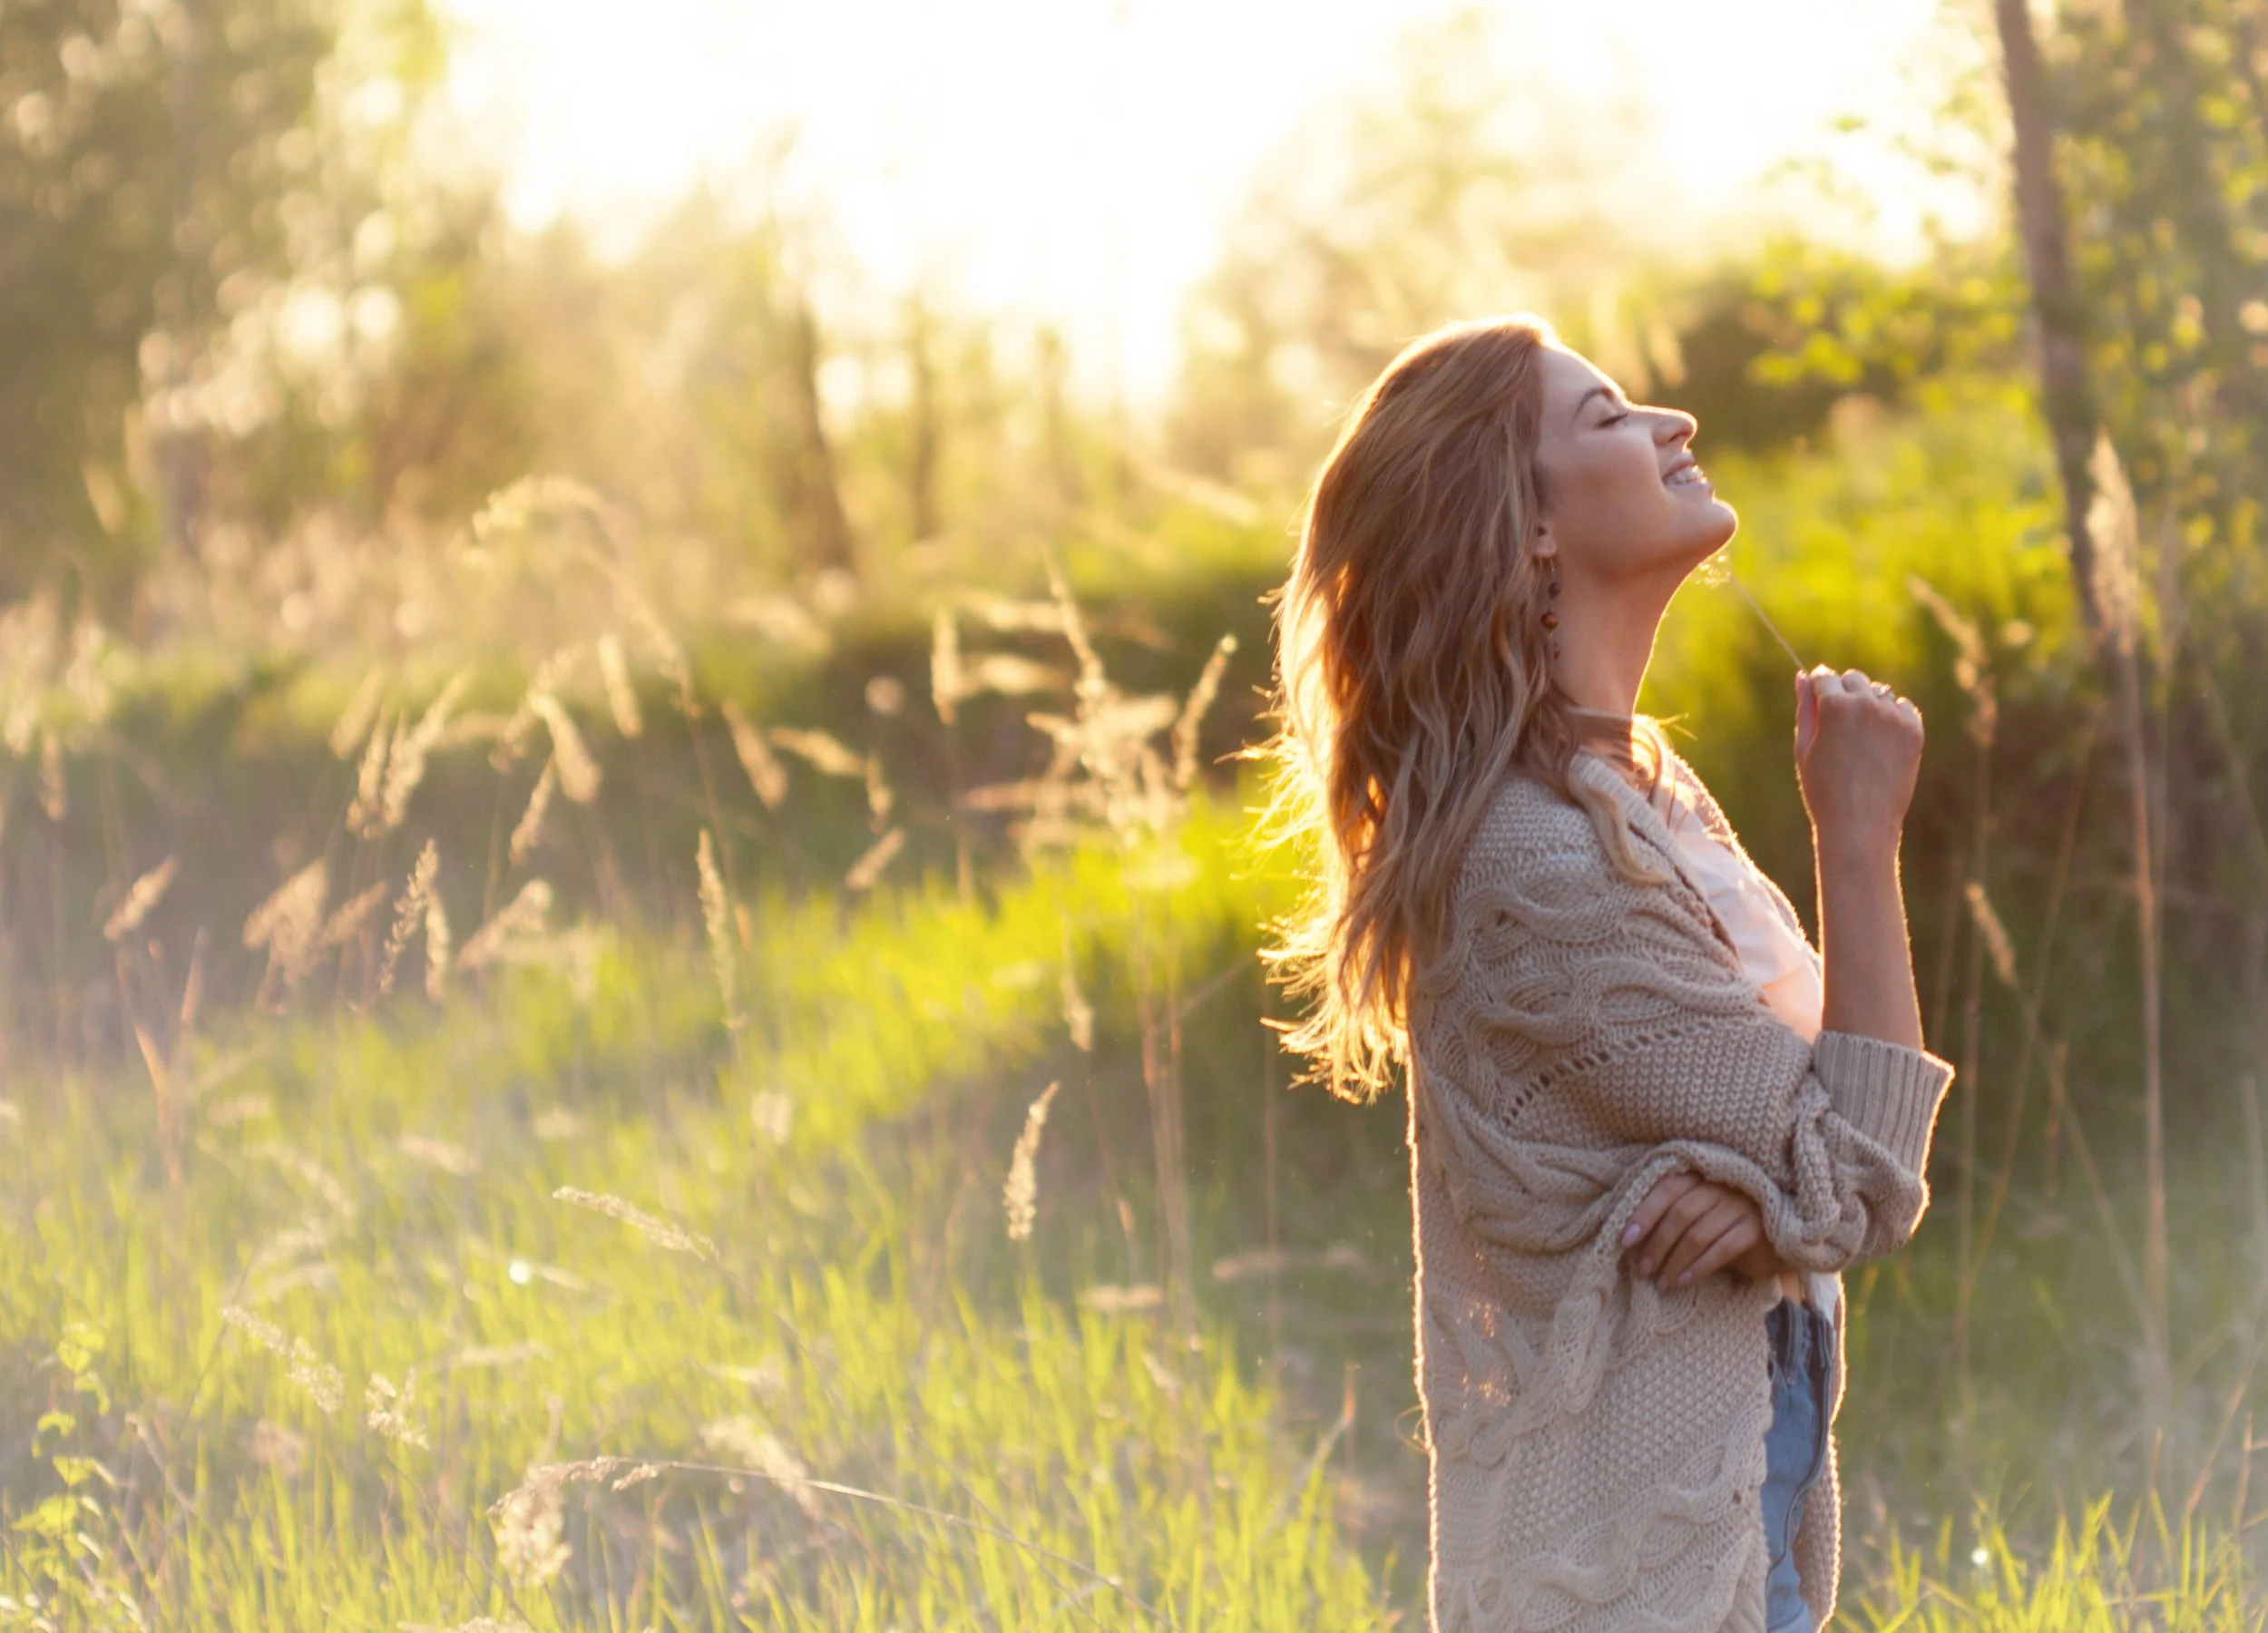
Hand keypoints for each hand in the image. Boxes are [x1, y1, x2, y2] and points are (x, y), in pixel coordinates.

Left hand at [1620, 1171, 1777, 1290]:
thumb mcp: (1696, 1216)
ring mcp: (1740, 1205)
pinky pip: (1721, 1249)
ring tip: (1661, 1282)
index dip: (1643, 1213)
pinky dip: (1699, 1267)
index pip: (1666, 1189)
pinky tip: (1685, 1280)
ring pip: (1697, 1234)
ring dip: (1674, 1261)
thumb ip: (1669, 1217)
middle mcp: (1720, 1186)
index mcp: (1700, 1177)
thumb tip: (1631, 1238)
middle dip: (1657, 1245)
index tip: (1625, 1240)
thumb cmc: (1724, 1226)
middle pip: (1679, 1214)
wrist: (1773, 1239)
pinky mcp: (1754, 1229)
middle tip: (1644, 1270)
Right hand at [1794, 665, 1923, 857]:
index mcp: (1834, 706)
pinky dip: (1893, 717)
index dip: (1820, 687)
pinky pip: (1904, 708)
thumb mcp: (1805, 747)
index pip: (1825, 676)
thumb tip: (1804, 675)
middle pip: (1854, 679)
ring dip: (1869, 705)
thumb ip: (1805, 707)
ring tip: (1861, 739)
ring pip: (1879, 692)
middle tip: (1840, 725)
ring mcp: (1893, 717)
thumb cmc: (1823, 789)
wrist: (1860, 824)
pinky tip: (1882, 742)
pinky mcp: (1914, 731)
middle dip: (1845, 693)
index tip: (1819, 700)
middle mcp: (1866, 704)